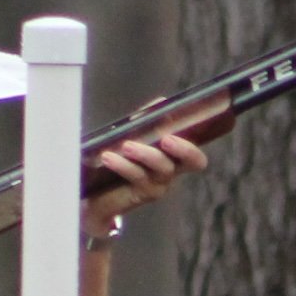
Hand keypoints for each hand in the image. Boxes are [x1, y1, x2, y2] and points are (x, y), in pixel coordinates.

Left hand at [86, 132, 206, 237]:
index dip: (193, 146)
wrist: (99, 193)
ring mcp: (159, 184)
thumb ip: (146, 120)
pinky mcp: (143, 194)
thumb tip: (161, 101)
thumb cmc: (120, 160)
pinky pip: (138, 176)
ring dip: (145, 153)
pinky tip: (108, 156)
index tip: (175, 134)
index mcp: (174, 155)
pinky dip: (123, 164)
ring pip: (163, 168)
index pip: (196, 155)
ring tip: (126, 146)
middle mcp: (172, 171)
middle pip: (193, 162)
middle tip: (165, 139)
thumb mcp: (133, 136)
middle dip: (182, 148)